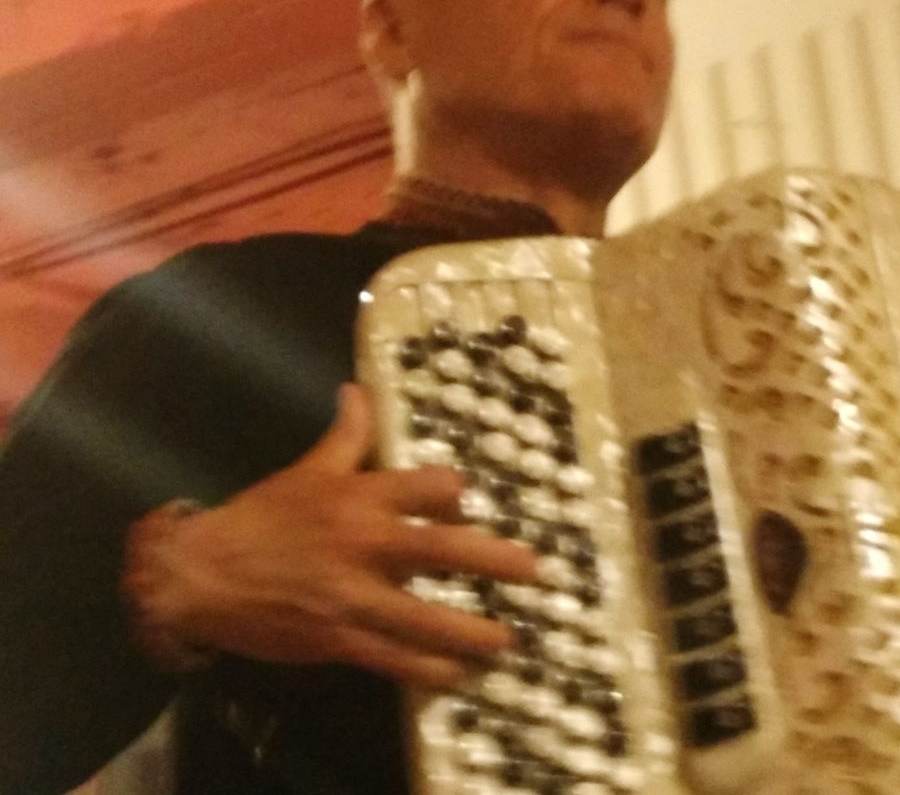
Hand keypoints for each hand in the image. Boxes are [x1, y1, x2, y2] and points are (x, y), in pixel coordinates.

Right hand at [139, 383, 536, 687]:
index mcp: (360, 497)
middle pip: (441, 549)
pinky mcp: (336, 638)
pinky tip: (455, 676)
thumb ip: (345, 434)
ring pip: (422, 615)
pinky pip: (390, 657)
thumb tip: (358, 388)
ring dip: (468, 630)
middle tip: (534, 571)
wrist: (200, 575)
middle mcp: (363, 543)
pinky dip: (424, 669)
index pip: (430, 486)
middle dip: (493, 560)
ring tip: (506, 641)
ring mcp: (351, 595)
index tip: (467, 506)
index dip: (456, 495)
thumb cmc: (261, 518)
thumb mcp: (306, 469)